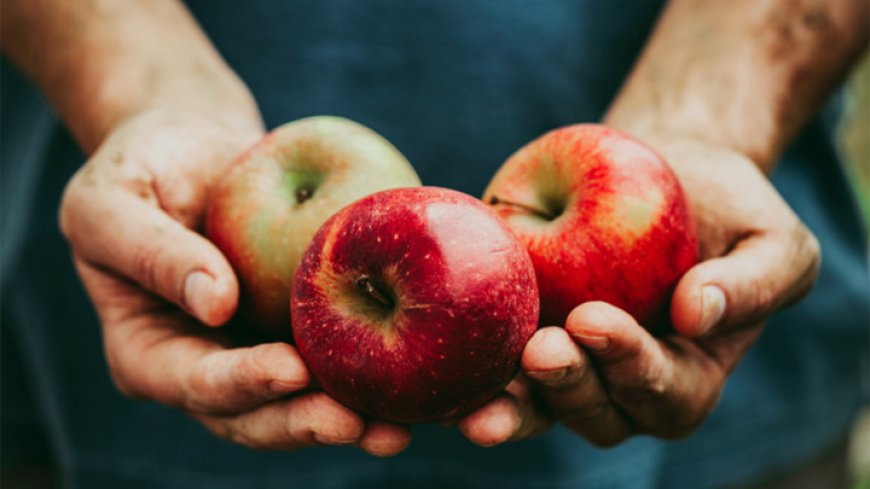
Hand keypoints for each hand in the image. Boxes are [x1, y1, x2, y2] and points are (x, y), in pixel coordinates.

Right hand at [59, 109, 410, 455]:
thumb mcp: (111, 201)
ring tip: (398, 428)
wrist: (194, 148)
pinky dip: (374, 374)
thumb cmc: (140, 169)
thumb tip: (215, 304)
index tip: (290, 369)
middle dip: (306, 423)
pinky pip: (338, 356)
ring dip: (351, 419)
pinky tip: (417, 378)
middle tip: (359, 424)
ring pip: (304, 401)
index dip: (242, 383)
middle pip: (257, 414)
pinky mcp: (302, 329)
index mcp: (150, 353)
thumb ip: (151, 252)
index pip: (195, 382)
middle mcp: (208, 366)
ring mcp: (257, 352)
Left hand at [459, 138, 819, 446]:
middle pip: (596, 414)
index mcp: (686, 375)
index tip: (596, 321)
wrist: (659, 169)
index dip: (630, 366)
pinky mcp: (519, 334)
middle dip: (567, 389)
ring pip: (537, 408)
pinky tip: (442, 368)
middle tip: (541, 349)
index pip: (663, 392)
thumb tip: (697, 315)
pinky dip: (467, 375)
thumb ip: (755, 283)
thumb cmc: (725, 209)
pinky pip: (491, 368)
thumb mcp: (771, 239)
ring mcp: (567, 365)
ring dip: (510, 406)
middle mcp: (621, 384)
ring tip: (480, 398)